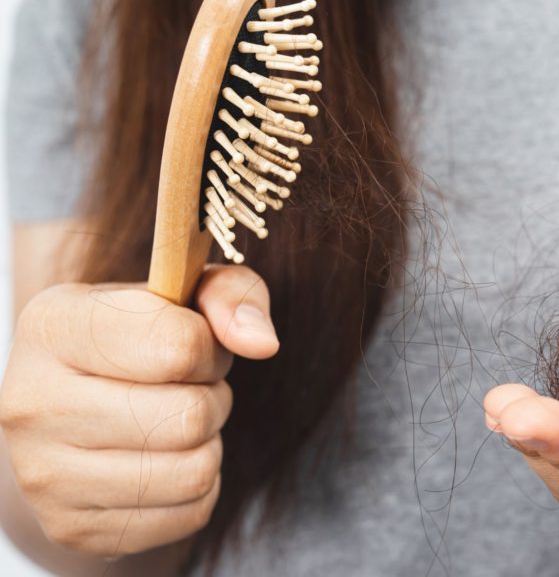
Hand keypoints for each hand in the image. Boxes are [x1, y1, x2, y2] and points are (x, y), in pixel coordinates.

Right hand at [0, 265, 277, 556]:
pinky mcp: (73, 527)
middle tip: (188, 388)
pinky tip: (165, 459)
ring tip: (177, 421)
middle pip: (189, 416)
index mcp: (53, 326)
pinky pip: (190, 514)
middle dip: (212, 398)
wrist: (69, 407)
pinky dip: (199, 487)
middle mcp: (32, 402)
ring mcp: (44, 474)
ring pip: (194, 471)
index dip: (210, 348)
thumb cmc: (138, 338)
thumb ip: (233, 295)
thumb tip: (262, 343)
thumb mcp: (184, 294)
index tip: (194, 344)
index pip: (178, 348)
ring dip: (208, 444)